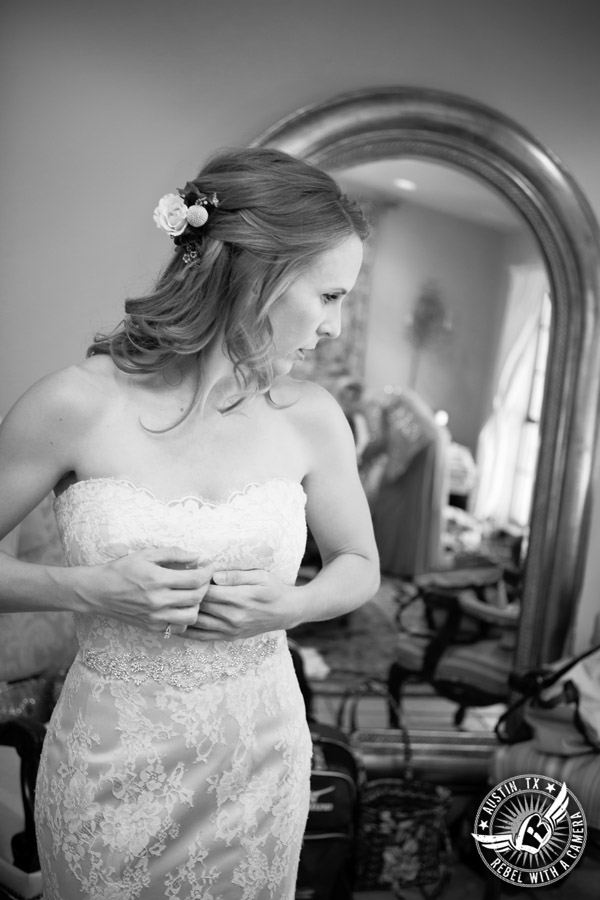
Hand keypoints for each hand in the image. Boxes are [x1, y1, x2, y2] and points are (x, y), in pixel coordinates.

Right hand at [76, 547, 213, 635]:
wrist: (98, 592)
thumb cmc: (121, 570)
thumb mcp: (146, 554)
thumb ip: (173, 554)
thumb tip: (196, 556)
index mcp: (157, 580)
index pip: (195, 579)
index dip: (207, 572)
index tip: (209, 565)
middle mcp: (157, 601)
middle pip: (197, 597)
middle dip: (205, 585)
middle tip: (203, 577)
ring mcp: (155, 617)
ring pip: (191, 616)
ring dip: (197, 604)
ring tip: (192, 593)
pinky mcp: (151, 627)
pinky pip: (179, 627)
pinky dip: (185, 617)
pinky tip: (180, 606)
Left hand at [185, 568, 295, 640]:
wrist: (286, 612)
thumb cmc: (273, 589)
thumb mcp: (260, 575)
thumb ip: (236, 575)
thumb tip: (214, 575)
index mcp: (240, 598)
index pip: (207, 590)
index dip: (194, 581)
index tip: (188, 573)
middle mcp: (233, 616)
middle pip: (199, 605)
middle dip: (186, 596)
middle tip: (176, 585)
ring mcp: (230, 629)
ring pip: (197, 622)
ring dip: (183, 613)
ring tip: (173, 601)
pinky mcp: (229, 637)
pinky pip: (202, 637)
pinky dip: (187, 631)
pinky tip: (176, 623)